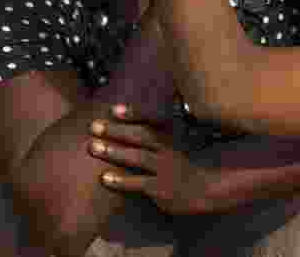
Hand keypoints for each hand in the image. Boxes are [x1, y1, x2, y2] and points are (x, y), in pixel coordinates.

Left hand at [90, 105, 212, 215]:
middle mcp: (170, 150)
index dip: (134, 114)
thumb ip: (166, 131)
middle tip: (93, 126)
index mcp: (173, 138)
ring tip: (93, 147)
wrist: (207, 191)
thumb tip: (157, 109)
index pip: (153, 122)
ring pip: (138, 157)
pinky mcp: (162, 188)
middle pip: (142, 136)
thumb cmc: (189, 167)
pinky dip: (121, 180)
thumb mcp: (183, 144)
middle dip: (117, 130)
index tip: (114, 109)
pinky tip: (104, 178)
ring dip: (114, 151)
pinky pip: (138, 183)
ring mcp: (166, 169)